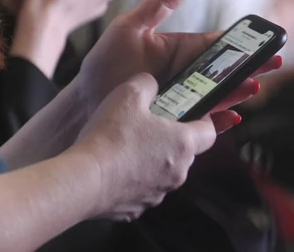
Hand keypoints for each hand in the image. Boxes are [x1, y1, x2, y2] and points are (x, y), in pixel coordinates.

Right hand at [73, 73, 218, 220]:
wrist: (83, 180)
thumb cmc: (112, 135)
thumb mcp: (129, 94)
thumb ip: (147, 84)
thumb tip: (152, 85)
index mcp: (183, 144)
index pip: (210, 133)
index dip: (204, 120)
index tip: (192, 112)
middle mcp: (177, 173)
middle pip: (185, 154)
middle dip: (172, 140)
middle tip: (150, 127)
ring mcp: (158, 195)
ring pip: (163, 174)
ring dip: (152, 162)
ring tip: (126, 149)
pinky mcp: (136, 210)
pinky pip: (141, 191)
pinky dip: (132, 181)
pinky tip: (113, 171)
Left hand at [75, 0, 281, 124]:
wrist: (82, 105)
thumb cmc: (104, 65)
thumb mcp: (129, 27)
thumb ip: (161, 2)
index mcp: (183, 50)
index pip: (219, 44)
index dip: (243, 42)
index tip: (264, 39)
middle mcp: (188, 75)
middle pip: (228, 71)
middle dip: (252, 67)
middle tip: (274, 63)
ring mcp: (185, 99)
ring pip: (221, 96)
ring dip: (239, 92)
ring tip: (253, 88)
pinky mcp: (178, 122)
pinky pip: (206, 122)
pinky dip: (221, 121)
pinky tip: (233, 118)